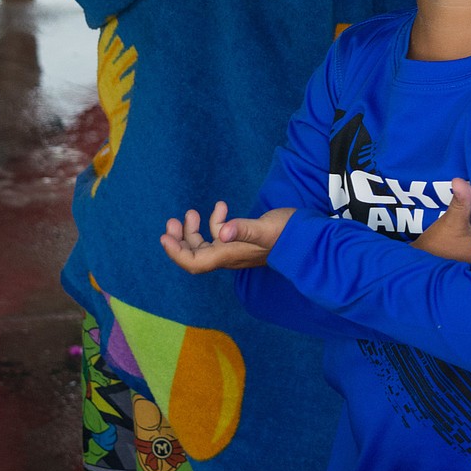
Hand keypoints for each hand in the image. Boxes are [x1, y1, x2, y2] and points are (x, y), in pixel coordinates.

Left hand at [161, 201, 295, 273]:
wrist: (305, 239)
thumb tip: (221, 233)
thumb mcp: (265, 228)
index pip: (194, 263)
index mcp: (229, 255)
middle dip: (179, 240)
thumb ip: (244, 229)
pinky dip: (214, 223)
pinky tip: (221, 207)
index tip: (165, 236)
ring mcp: (234, 250)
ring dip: (193, 231)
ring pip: (204, 246)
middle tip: (172, 221)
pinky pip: (219, 236)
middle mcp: (228, 256)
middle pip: (194, 256)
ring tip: (191, 212)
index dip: (176, 253)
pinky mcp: (241, 242)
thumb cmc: (286, 234)